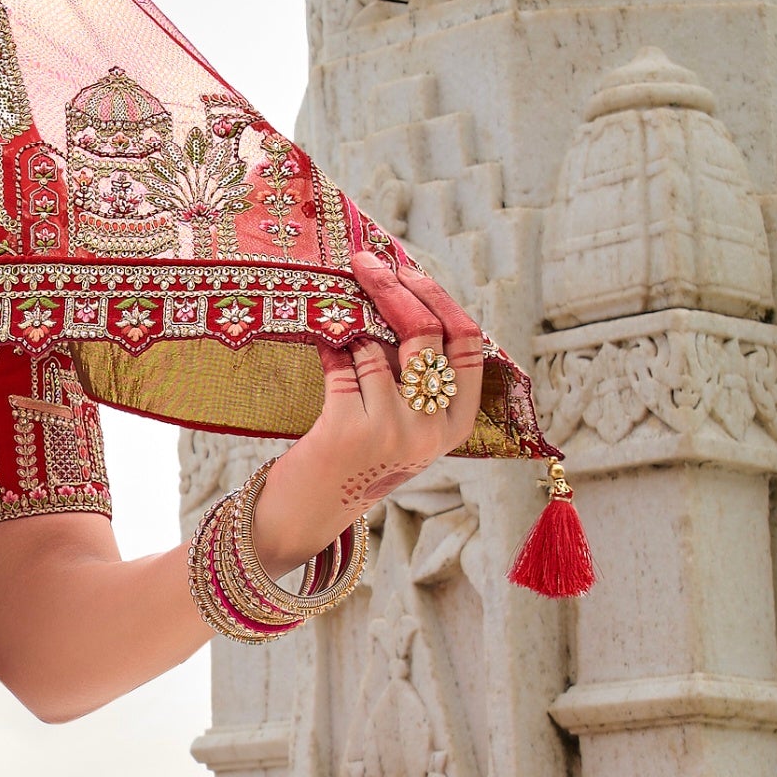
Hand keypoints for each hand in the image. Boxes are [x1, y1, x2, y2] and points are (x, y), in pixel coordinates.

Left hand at [249, 243, 488, 574]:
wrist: (307, 514)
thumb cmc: (356, 460)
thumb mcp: (404, 424)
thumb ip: (416, 375)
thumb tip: (404, 293)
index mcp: (455, 425)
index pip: (469, 345)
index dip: (439, 300)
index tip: (410, 272)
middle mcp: (431, 430)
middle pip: (425, 334)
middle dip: (393, 288)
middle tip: (365, 262)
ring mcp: (393, 431)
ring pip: (376, 347)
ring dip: (350, 329)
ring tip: (335, 336)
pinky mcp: (351, 428)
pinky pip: (343, 362)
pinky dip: (329, 347)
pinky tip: (322, 346)